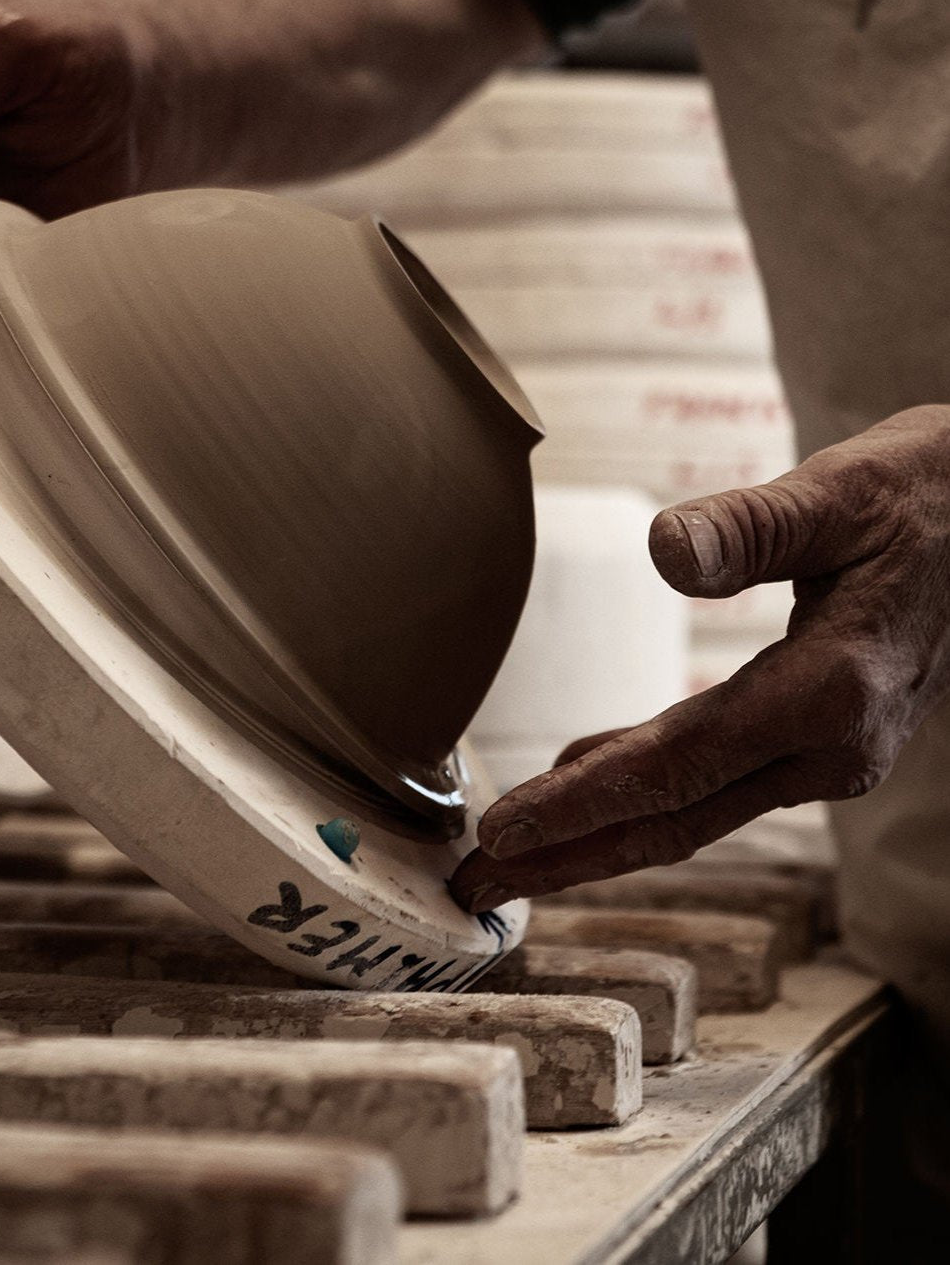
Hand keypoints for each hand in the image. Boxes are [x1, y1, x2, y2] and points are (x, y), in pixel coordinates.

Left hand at [452, 406, 949, 912]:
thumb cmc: (921, 496)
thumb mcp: (839, 493)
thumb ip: (748, 526)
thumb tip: (662, 552)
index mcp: (829, 691)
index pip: (676, 764)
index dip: (582, 802)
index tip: (500, 832)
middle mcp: (830, 747)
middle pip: (673, 820)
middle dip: (569, 856)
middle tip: (474, 886)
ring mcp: (829, 758)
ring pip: (691, 813)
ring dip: (598, 837)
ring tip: (511, 856)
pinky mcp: (818, 746)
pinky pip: (713, 785)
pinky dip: (643, 793)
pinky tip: (585, 777)